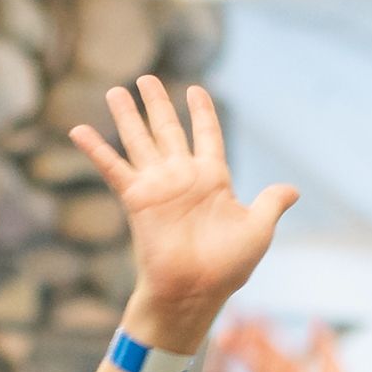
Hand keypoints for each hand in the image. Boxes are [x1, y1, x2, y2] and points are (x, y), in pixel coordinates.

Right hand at [66, 75, 294, 344]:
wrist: (194, 292)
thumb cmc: (227, 267)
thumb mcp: (258, 229)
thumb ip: (271, 203)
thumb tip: (294, 191)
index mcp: (213, 179)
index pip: (206, 134)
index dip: (202, 112)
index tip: (195, 90)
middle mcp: (182, 177)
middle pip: (168, 130)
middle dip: (157, 104)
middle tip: (146, 79)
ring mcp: (158, 186)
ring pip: (139, 141)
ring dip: (127, 116)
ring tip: (116, 91)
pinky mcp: (137, 199)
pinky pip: (112, 168)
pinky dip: (95, 149)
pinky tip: (77, 130)